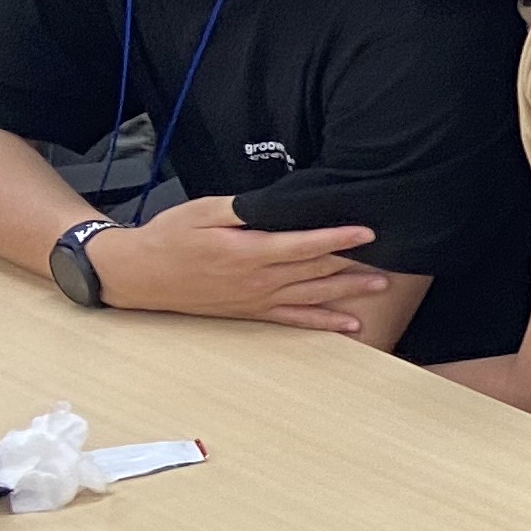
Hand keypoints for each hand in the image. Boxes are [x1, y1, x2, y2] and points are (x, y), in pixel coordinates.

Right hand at [86, 196, 392, 334]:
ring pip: (311, 297)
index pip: (304, 244)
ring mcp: (255, 300)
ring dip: (348, 293)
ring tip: (380, 288)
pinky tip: (348, 324)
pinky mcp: (250, 313)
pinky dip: (322, 322)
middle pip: (315, 272)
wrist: (139, 275)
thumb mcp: (204, 212)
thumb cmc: (169, 238)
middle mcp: (257, 281)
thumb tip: (277, 206)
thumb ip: (243, 210)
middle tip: (390, 262)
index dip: (338, 238)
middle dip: (354, 266)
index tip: (366, 231)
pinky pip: (293, 320)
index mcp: (247, 252)